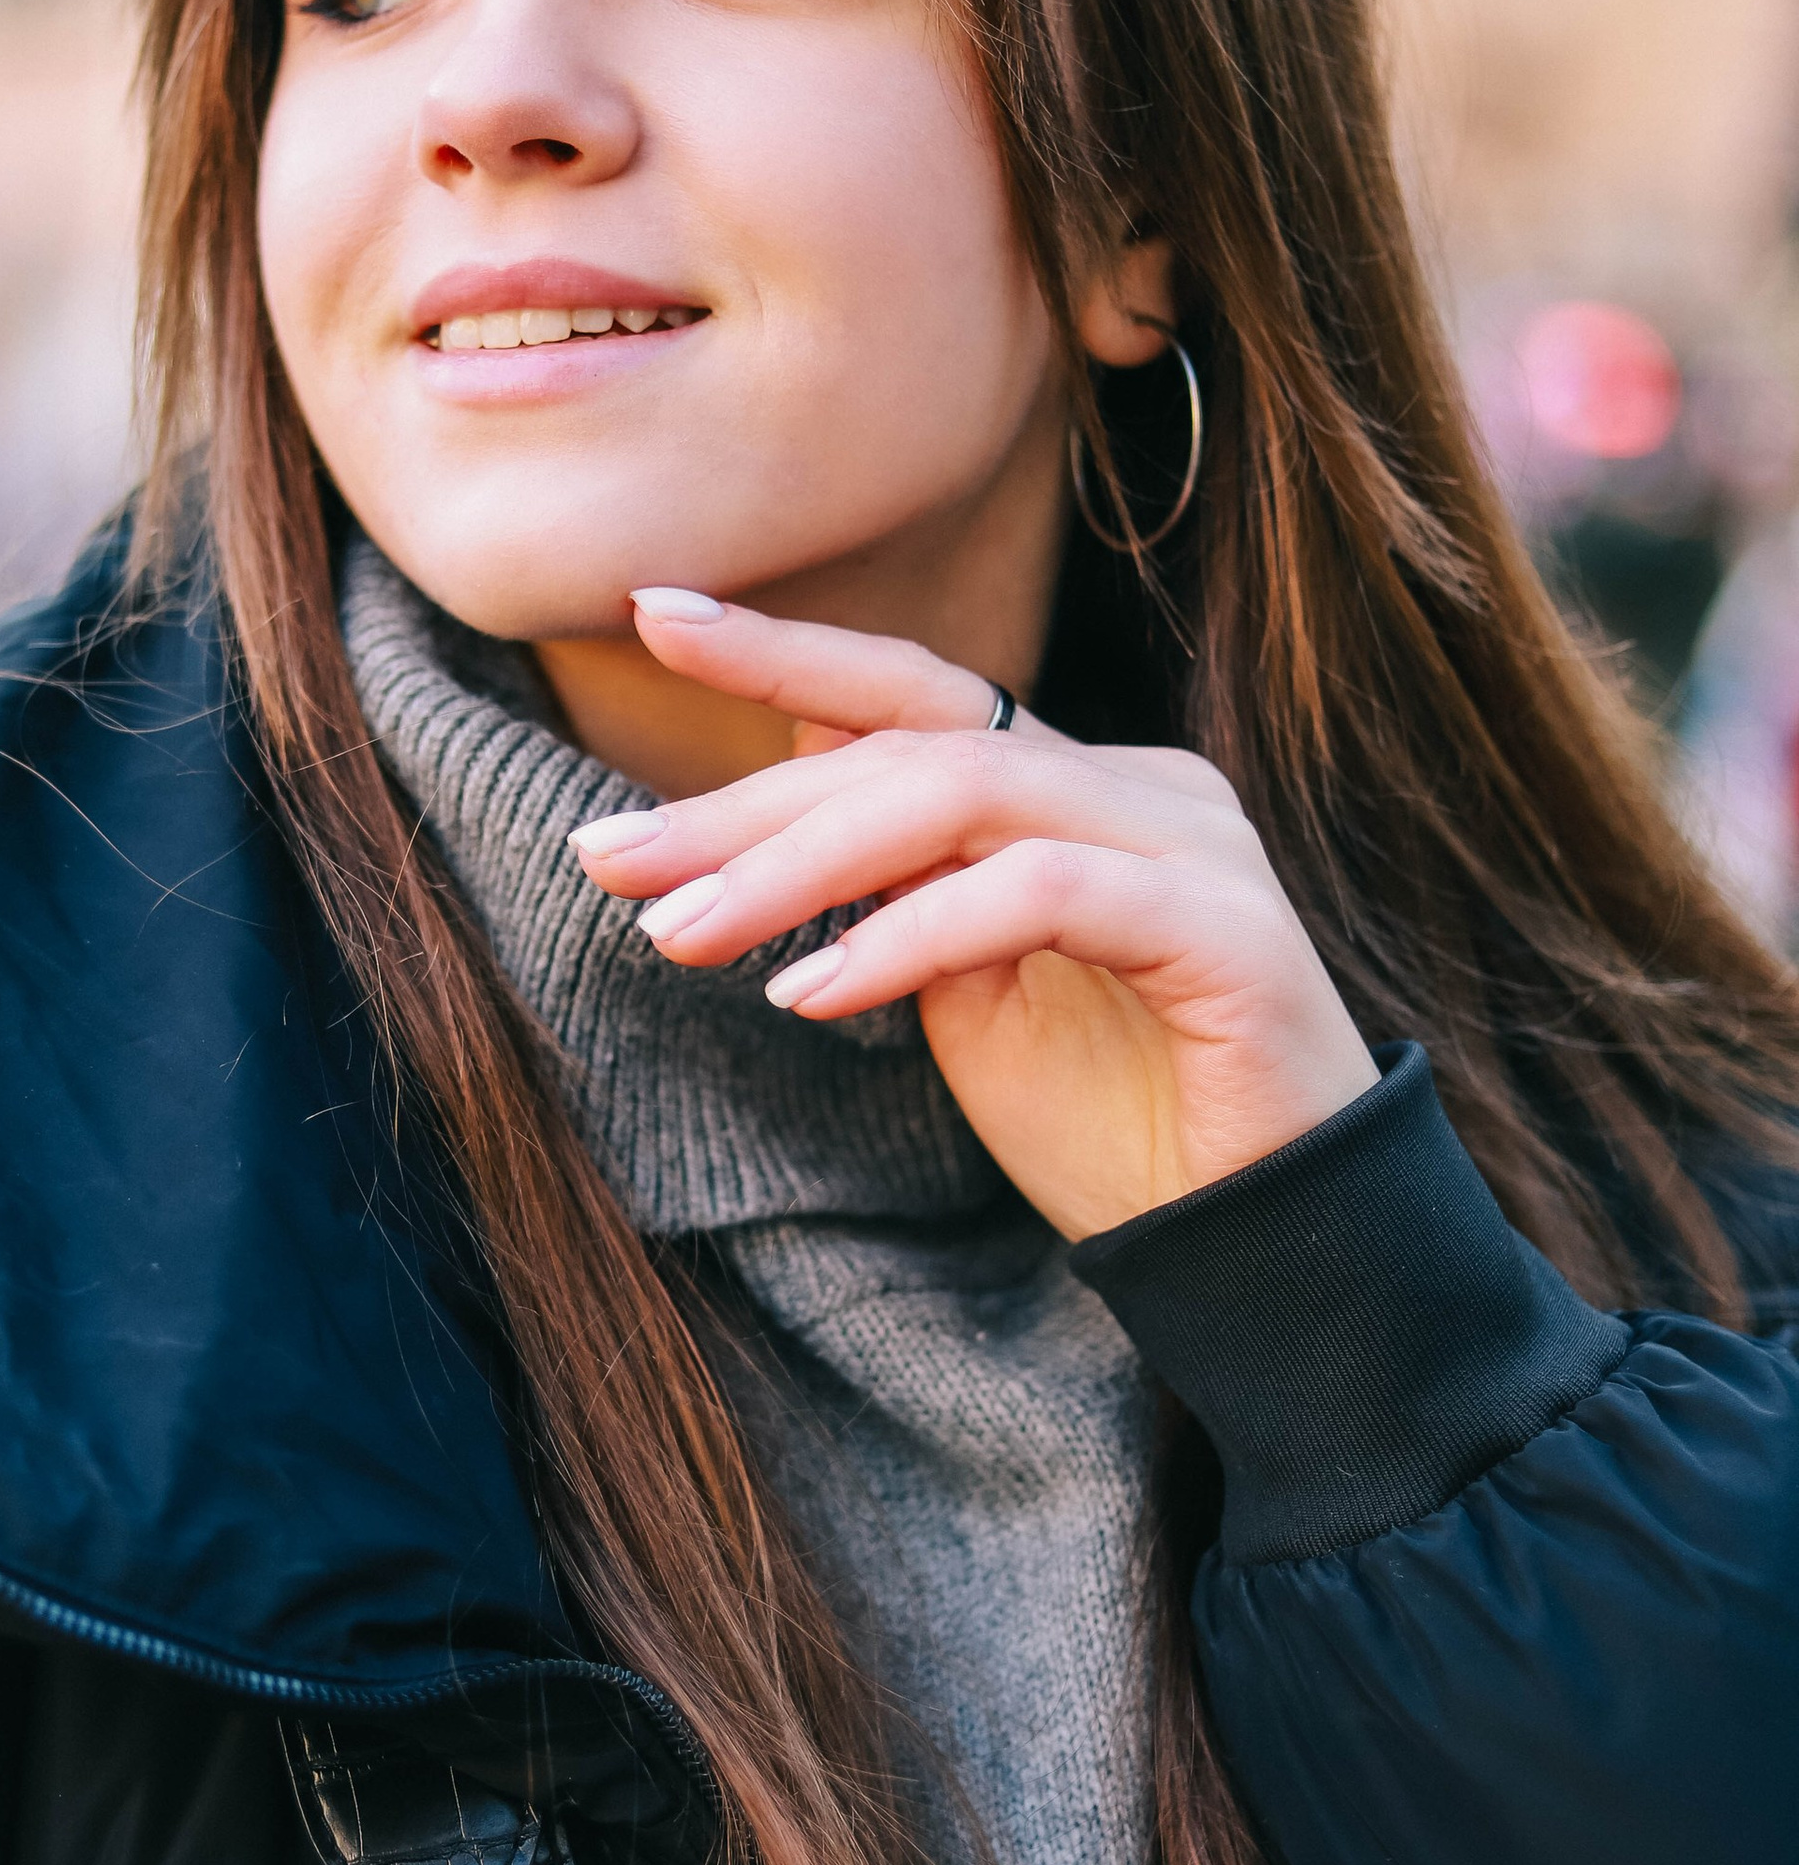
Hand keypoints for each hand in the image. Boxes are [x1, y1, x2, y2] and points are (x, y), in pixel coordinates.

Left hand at [568, 593, 1376, 1243]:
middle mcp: (1141, 786)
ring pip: (965, 796)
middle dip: (745, 803)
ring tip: (685, 936)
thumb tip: (759, 815)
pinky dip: (913, 934)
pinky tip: (816, 992)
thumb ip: (893, 891)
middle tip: (608, 856)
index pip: (915, 691)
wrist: (1257, 1249)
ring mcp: (1192, 845)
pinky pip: (1040, 892)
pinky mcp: (1224, 928)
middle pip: (916, 744)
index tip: (653, 615)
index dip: (785, 650)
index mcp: (1078, 787)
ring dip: (804, 865)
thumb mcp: (963, 994)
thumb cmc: (1113, 1125)